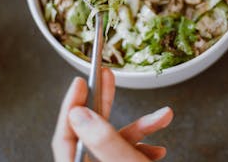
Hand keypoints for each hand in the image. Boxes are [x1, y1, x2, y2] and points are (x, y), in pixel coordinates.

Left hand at [52, 69, 173, 160]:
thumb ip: (104, 140)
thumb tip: (81, 113)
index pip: (66, 133)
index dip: (72, 105)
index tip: (81, 82)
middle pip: (89, 130)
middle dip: (104, 101)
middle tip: (106, 75)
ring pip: (116, 140)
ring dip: (141, 126)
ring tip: (161, 116)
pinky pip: (128, 152)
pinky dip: (144, 145)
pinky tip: (157, 148)